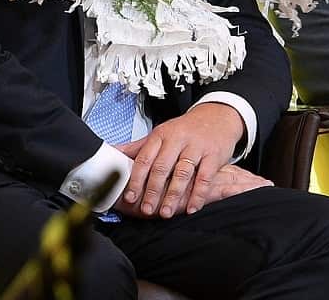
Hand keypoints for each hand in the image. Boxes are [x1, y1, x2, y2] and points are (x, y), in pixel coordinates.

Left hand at [116, 102, 243, 218]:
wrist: (217, 116)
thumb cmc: (186, 129)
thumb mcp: (161, 134)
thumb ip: (138, 147)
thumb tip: (112, 154)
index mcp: (161, 135)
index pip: (145, 159)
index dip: (136, 180)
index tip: (130, 197)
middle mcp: (178, 139)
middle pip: (162, 167)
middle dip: (152, 191)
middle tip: (146, 209)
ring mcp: (196, 147)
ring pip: (182, 173)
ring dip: (173, 195)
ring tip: (166, 212)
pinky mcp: (213, 155)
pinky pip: (205, 178)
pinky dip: (198, 195)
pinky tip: (191, 208)